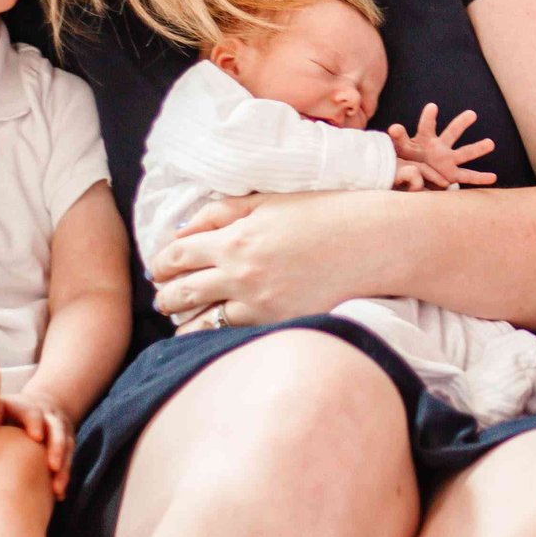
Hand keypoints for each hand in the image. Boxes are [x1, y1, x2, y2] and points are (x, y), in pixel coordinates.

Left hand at [0, 391, 76, 497]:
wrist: (33, 405)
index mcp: (22, 405)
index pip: (32, 410)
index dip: (35, 422)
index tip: (37, 438)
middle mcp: (45, 413)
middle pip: (55, 427)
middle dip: (57, 447)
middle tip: (53, 467)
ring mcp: (58, 426)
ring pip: (67, 443)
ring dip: (65, 466)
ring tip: (57, 489)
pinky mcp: (65, 439)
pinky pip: (70, 457)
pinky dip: (65, 475)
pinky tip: (59, 495)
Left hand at [150, 189, 383, 326]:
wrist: (375, 244)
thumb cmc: (326, 213)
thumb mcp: (270, 201)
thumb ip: (221, 213)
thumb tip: (183, 230)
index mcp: (235, 240)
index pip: (175, 258)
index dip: (160, 264)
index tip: (160, 267)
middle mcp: (240, 277)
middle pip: (179, 295)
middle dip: (166, 296)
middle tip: (166, 295)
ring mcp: (259, 307)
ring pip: (200, 326)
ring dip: (187, 322)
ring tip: (186, 318)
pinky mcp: (279, 325)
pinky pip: (233, 335)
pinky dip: (218, 333)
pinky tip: (218, 327)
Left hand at [388, 104, 496, 188]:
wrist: (410, 177)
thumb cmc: (404, 159)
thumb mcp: (399, 150)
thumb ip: (398, 139)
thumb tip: (394, 127)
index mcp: (424, 139)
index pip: (426, 126)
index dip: (429, 118)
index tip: (432, 107)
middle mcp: (439, 147)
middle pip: (452, 133)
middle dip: (461, 124)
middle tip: (471, 114)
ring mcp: (447, 161)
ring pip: (465, 153)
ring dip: (477, 148)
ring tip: (490, 143)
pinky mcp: (451, 176)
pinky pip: (467, 176)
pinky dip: (480, 178)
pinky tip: (492, 177)